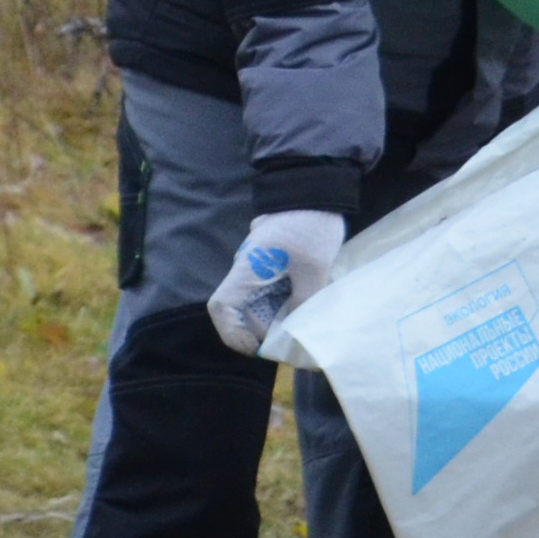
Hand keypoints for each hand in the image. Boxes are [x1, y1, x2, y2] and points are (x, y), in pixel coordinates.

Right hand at [207, 208, 348, 354]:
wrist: (317, 191)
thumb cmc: (311, 226)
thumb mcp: (314, 268)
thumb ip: (304, 302)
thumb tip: (296, 331)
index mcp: (248, 269)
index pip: (221, 307)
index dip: (233, 333)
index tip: (259, 346)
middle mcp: (247, 271)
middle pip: (241, 312)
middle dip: (263, 332)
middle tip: (293, 340)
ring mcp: (258, 268)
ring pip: (257, 304)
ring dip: (275, 319)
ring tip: (302, 325)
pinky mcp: (271, 265)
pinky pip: (270, 293)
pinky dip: (283, 306)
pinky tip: (305, 307)